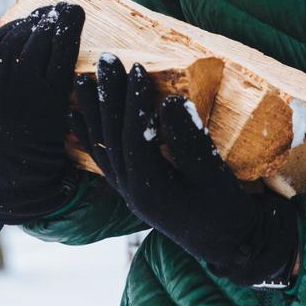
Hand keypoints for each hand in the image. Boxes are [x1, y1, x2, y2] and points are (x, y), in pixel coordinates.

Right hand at [0, 1, 86, 228]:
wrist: (11, 176)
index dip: (17, 26)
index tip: (31, 22)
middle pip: (22, 35)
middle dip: (40, 19)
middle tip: (53, 12)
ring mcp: (24, 87)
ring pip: (42, 39)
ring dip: (56, 20)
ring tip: (66, 13)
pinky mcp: (50, 96)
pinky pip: (61, 53)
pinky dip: (70, 32)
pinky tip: (75, 22)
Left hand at [69, 55, 299, 286]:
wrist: (231, 245)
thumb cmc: (228, 210)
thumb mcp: (215, 175)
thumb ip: (192, 140)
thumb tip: (170, 101)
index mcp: (152, 189)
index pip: (134, 136)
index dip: (134, 101)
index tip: (137, 68)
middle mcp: (132, 192)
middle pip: (111, 137)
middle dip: (107, 96)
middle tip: (105, 60)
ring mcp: (128, 193)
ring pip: (102, 147)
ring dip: (91, 112)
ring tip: (80, 80)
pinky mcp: (131, 192)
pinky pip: (102, 161)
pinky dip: (88, 137)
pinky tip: (74, 118)